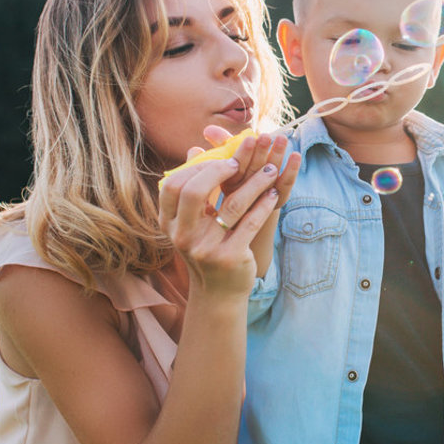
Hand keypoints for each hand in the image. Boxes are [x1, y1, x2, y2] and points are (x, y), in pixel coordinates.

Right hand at [158, 155, 281, 299]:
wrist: (218, 293)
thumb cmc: (207, 248)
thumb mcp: (195, 223)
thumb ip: (195, 188)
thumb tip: (196, 150)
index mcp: (170, 224)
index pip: (173, 186)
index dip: (197, 168)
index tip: (222, 160)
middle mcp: (183, 236)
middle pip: (194, 192)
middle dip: (220, 170)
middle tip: (242, 161)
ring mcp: (205, 249)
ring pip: (231, 206)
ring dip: (254, 183)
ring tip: (271, 170)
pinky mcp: (229, 258)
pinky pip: (250, 224)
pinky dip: (263, 206)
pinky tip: (273, 195)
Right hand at [194, 125, 298, 207]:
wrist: (249, 209)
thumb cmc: (236, 175)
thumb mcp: (227, 159)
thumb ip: (222, 143)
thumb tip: (209, 129)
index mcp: (227, 182)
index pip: (235, 168)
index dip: (242, 154)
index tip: (249, 139)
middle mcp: (243, 193)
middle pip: (253, 171)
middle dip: (260, 152)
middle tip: (265, 137)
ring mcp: (262, 197)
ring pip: (270, 176)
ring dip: (277, 156)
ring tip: (282, 139)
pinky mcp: (278, 199)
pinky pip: (285, 184)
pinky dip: (291, 170)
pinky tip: (296, 155)